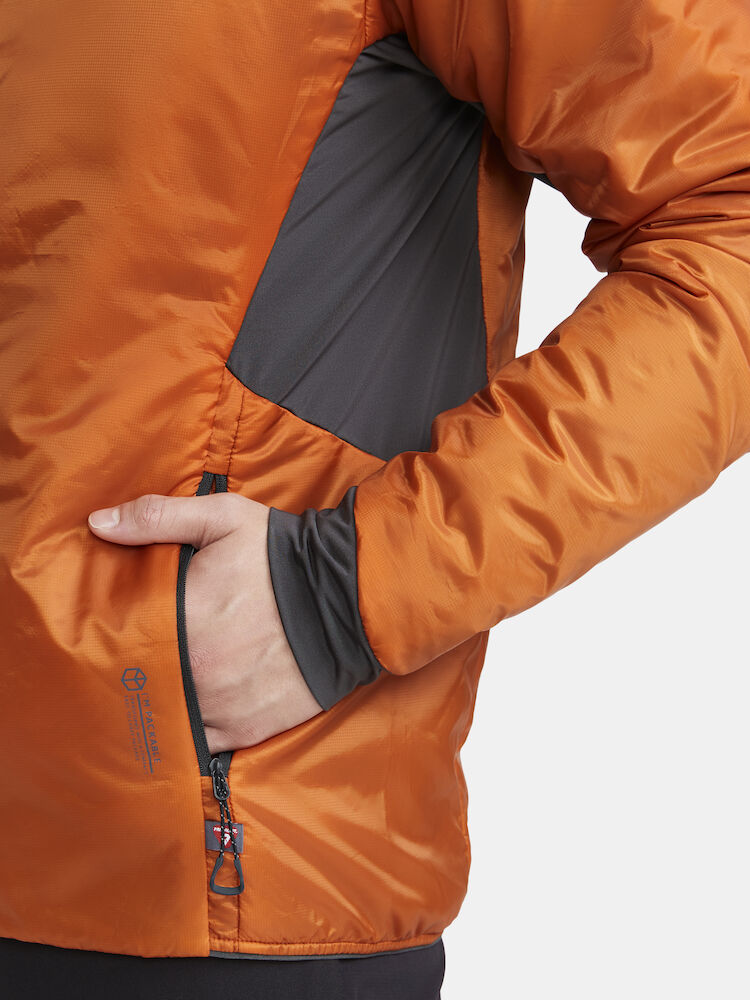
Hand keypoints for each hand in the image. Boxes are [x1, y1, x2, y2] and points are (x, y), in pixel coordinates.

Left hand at [87, 490, 321, 753]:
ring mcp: (220, 706)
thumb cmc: (280, 555)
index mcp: (181, 619)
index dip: (112, 636)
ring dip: (158, 704)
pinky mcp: (245, 730)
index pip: (120, 639)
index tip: (108, 630)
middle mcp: (196, 671)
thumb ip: (157, 518)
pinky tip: (186, 710)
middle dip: (133, 670)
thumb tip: (99, 523)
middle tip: (134, 656)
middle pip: (139, 681)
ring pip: (164, 717)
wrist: (350, 596)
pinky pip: (199, 742)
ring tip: (157, 685)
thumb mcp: (223, 517)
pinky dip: (189, 730)